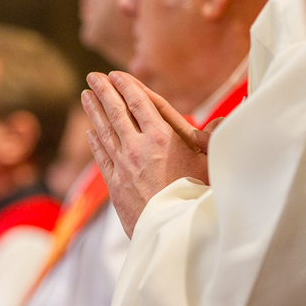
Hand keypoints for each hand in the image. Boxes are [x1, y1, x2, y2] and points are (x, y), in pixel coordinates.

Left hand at [83, 71, 208, 236]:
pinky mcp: (115, 185)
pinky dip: (95, 142)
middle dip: (104, 91)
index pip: (140, 103)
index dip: (127, 86)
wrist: (174, 231)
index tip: (116, 75)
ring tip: (85, 95)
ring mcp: (124, 166)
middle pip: (117, 112)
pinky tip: (90, 132)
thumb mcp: (211, 164)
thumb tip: (220, 119)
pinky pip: (101, 158)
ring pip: (105, 132)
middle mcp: (139, 148)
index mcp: (163, 137)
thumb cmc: (198, 197)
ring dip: (94, 112)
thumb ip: (213, 138)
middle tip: (93, 76)